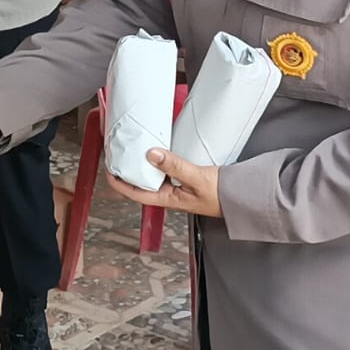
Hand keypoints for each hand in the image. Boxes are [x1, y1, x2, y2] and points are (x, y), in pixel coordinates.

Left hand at [105, 149, 222, 218]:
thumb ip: (174, 165)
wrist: (242, 198)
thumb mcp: (196, 177)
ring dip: (141, 165)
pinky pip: (164, 171)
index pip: (134, 193)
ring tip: (133, 150)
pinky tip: (157, 151)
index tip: (108, 169)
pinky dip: (156, 162)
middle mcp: (169, 195)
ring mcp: (176, 188)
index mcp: (167, 199)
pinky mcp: (184, 181)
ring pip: (151, 177)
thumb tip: (151, 154)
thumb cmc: (221, 195)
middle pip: (140, 184)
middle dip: (127, 171)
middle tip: (118, 154)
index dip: (118, 182)